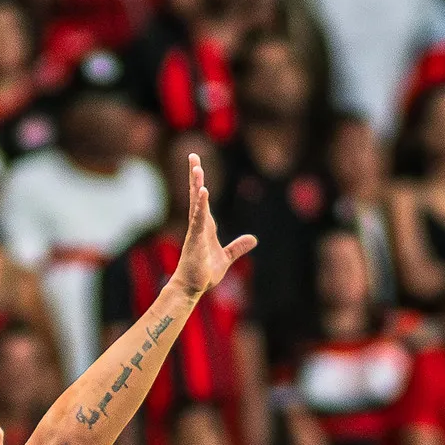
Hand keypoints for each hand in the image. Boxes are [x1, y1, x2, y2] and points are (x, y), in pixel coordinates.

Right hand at [171, 154, 254, 301]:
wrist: (191, 288)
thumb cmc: (204, 273)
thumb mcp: (227, 258)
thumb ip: (238, 247)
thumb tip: (253, 239)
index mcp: (205, 226)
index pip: (202, 200)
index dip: (200, 183)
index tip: (197, 166)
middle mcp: (199, 224)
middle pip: (196, 194)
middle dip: (195, 175)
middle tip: (192, 156)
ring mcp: (195, 231)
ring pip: (196, 203)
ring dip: (196, 184)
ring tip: (196, 167)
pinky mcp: (195, 239)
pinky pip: (198, 219)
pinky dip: (200, 205)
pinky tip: (203, 192)